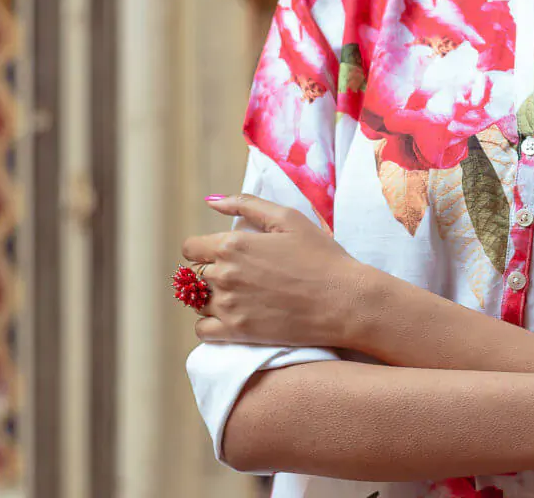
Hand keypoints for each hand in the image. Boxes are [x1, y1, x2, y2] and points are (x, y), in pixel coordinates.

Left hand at [180, 194, 371, 348]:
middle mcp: (224, 274)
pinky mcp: (237, 332)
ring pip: (196, 302)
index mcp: (232, 244)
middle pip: (192, 275)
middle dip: (208, 272)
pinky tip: (229, 317)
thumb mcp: (288, 218)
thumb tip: (212, 201)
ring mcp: (228, 306)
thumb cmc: (320, 255)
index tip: (220, 254)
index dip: (203, 249)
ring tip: (236, 296)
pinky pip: (202, 330)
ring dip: (209, 298)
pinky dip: (209, 324)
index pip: (190, 247)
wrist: (343, 300)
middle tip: (236, 275)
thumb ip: (246, 205)